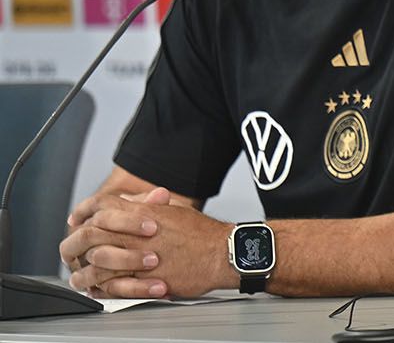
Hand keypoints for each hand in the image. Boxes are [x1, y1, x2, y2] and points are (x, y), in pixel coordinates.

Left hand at [62, 188, 231, 297]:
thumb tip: (128, 203)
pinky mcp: (143, 280)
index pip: (101, 205)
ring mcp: (138, 257)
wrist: (222, 254)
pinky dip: (100, 287)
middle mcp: (136, 233)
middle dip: (77, 239)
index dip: (85, 210)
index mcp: (143, 212)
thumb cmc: (204, 234)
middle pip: (91, 232)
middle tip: (73, 245)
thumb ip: (147, 206)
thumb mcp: (174, 210)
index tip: (78, 218)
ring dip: (84, 267)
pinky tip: (97, 288)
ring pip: (95, 261)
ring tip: (81, 272)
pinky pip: (110, 285)